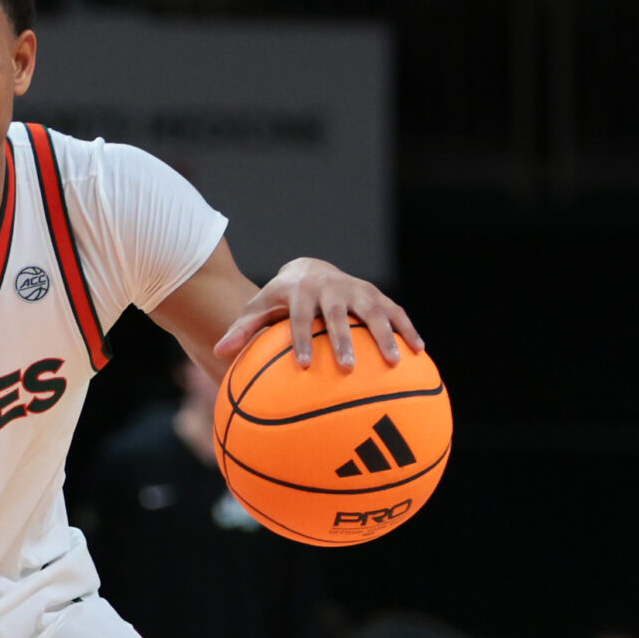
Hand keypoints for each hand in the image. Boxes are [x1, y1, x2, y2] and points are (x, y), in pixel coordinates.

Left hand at [211, 257, 425, 373]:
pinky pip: (395, 313)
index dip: (302, 340)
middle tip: (348, 368)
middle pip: (338, 316)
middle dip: (344, 341)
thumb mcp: (258, 309)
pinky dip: (407, 330)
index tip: (305, 366)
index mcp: (301, 292)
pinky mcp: (376, 296)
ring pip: (374, 313)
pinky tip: (419, 352)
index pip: (300, 318)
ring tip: (395, 362)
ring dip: (385, 336)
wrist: (307, 269)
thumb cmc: (279, 300)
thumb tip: (218, 354)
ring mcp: (357, 291)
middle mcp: (332, 288)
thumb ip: (242, 331)